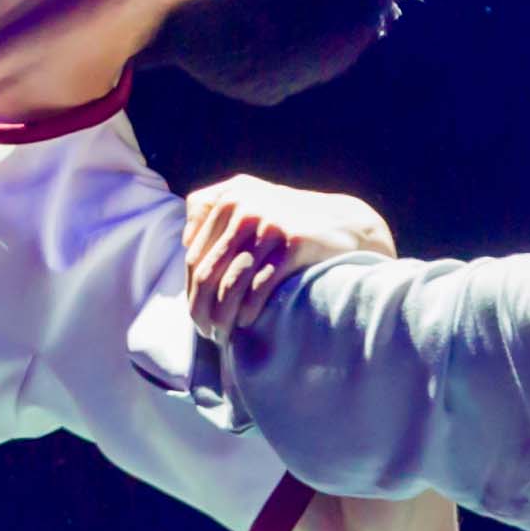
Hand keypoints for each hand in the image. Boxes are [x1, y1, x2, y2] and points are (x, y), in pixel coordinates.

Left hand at [184, 177, 394, 334]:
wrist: (344, 223)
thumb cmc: (290, 219)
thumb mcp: (252, 199)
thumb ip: (215, 208)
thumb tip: (184, 241)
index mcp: (230, 196)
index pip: (196, 254)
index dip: (191, 288)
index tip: (196, 311)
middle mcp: (246, 206)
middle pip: (208, 270)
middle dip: (201, 306)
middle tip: (203, 331)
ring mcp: (269, 225)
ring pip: (231, 281)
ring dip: (222, 315)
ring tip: (221, 333)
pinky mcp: (292, 243)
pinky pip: (260, 285)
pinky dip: (249, 309)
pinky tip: (246, 322)